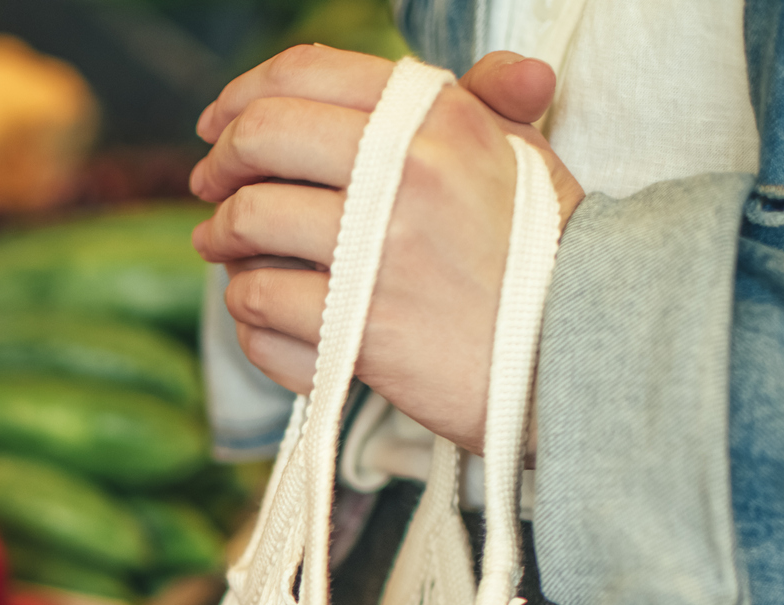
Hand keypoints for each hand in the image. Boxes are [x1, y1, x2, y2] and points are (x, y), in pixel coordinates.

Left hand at [190, 47, 583, 450]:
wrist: (575, 358)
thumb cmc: (545, 258)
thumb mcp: (527, 161)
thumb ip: (491, 107)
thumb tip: (510, 68)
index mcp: (435, 117)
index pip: (307, 73)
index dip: (243, 94)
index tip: (218, 123)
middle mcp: (402, 170)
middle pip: (261, 138)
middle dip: (219, 163)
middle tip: (209, 186)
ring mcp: (375, 251)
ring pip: (247, 223)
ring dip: (221, 241)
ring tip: (223, 251)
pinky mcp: (355, 327)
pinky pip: (259, 306)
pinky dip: (246, 312)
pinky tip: (258, 313)